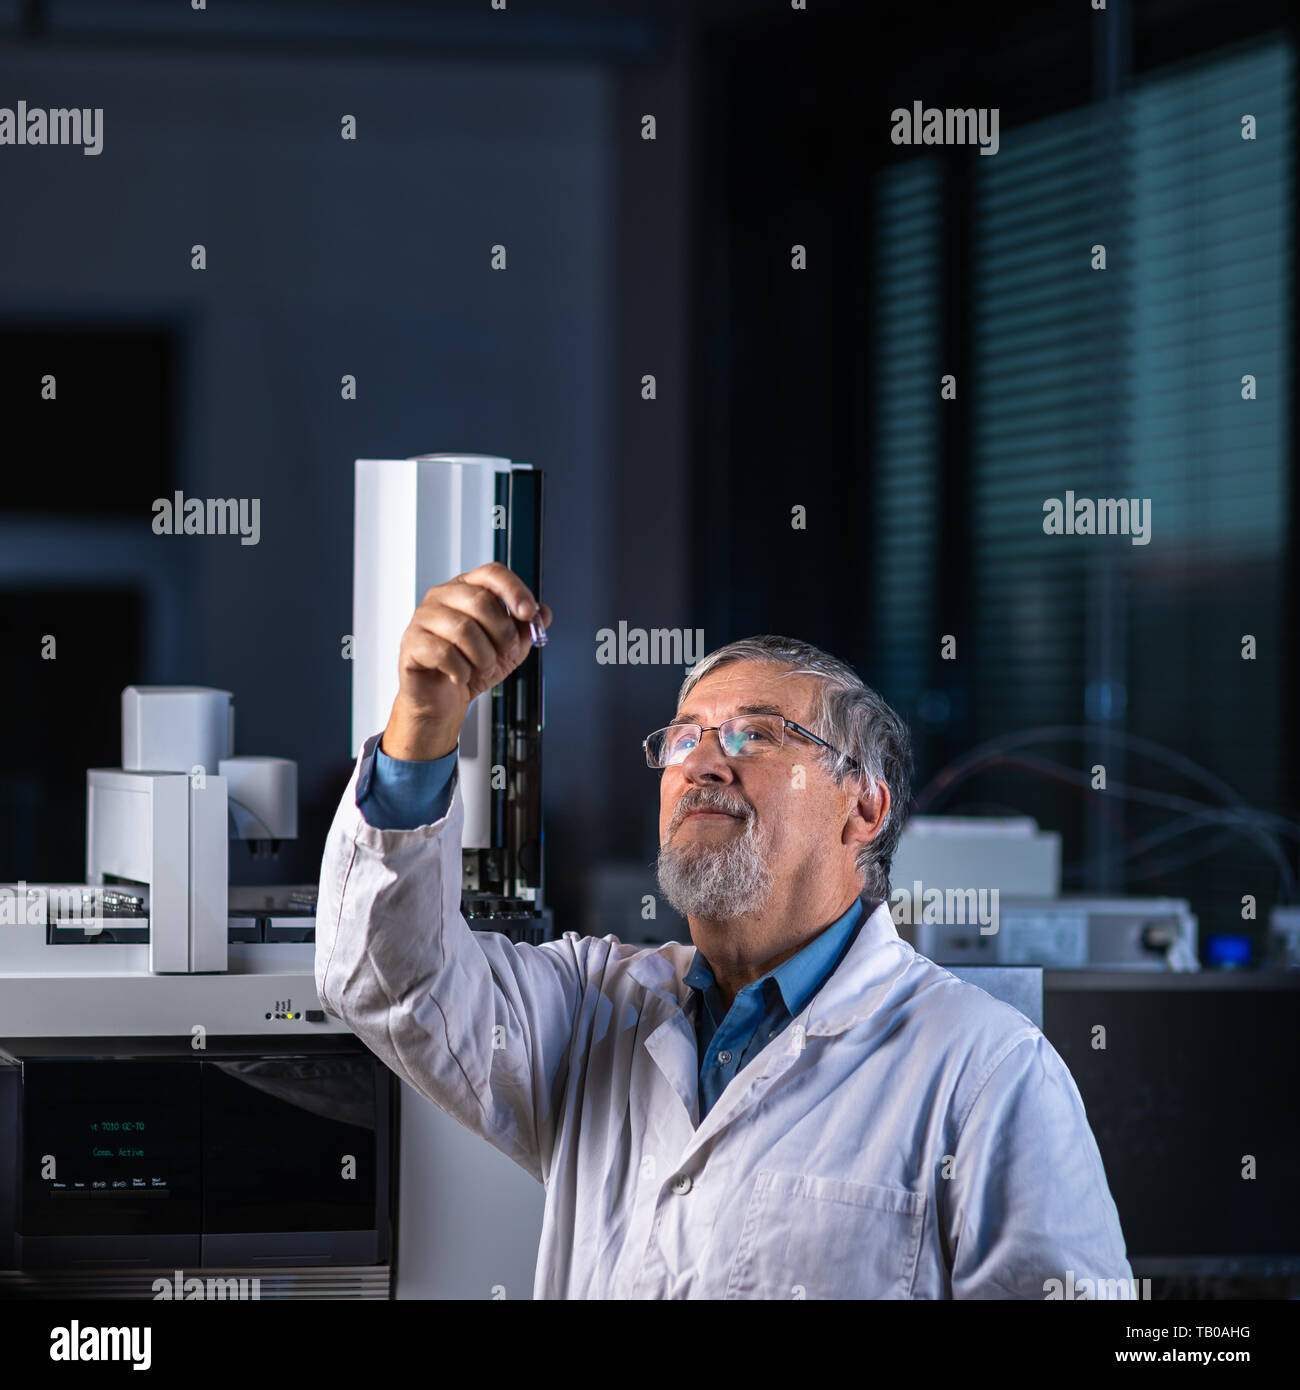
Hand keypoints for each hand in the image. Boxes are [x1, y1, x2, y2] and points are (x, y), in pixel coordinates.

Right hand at [382, 562, 551, 760]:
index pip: (492, 573)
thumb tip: (543, 613)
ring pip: (463, 629)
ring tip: (482, 668)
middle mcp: (442, 597)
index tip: (529, 612)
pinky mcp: (411, 644)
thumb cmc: (472, 668)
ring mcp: (423, 618)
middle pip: (480, 600)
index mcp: (467, 589)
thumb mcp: (509, 649)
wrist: (445, 701)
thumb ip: (526, 629)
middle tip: (505, 653)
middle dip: (502, 633)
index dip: (515, 590)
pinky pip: (444, 653)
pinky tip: (461, 676)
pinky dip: (461, 671)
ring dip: (483, 657)